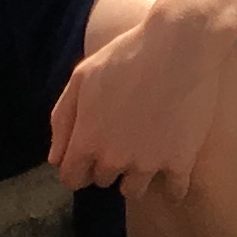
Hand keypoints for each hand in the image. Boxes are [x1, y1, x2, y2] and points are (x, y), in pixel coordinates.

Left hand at [46, 0, 236, 198]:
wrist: (181, 44)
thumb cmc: (128, 54)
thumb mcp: (83, 76)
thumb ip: (62, 119)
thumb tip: (55, 158)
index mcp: (87, 140)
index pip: (71, 178)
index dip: (78, 166)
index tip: (90, 153)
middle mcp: (114, 159)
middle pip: (103, 181)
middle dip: (108, 163)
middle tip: (124, 135)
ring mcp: (148, 164)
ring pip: (134, 190)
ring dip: (136, 175)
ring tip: (147, 147)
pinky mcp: (180, 162)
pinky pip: (174, 192)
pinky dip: (172, 185)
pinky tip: (173, 165)